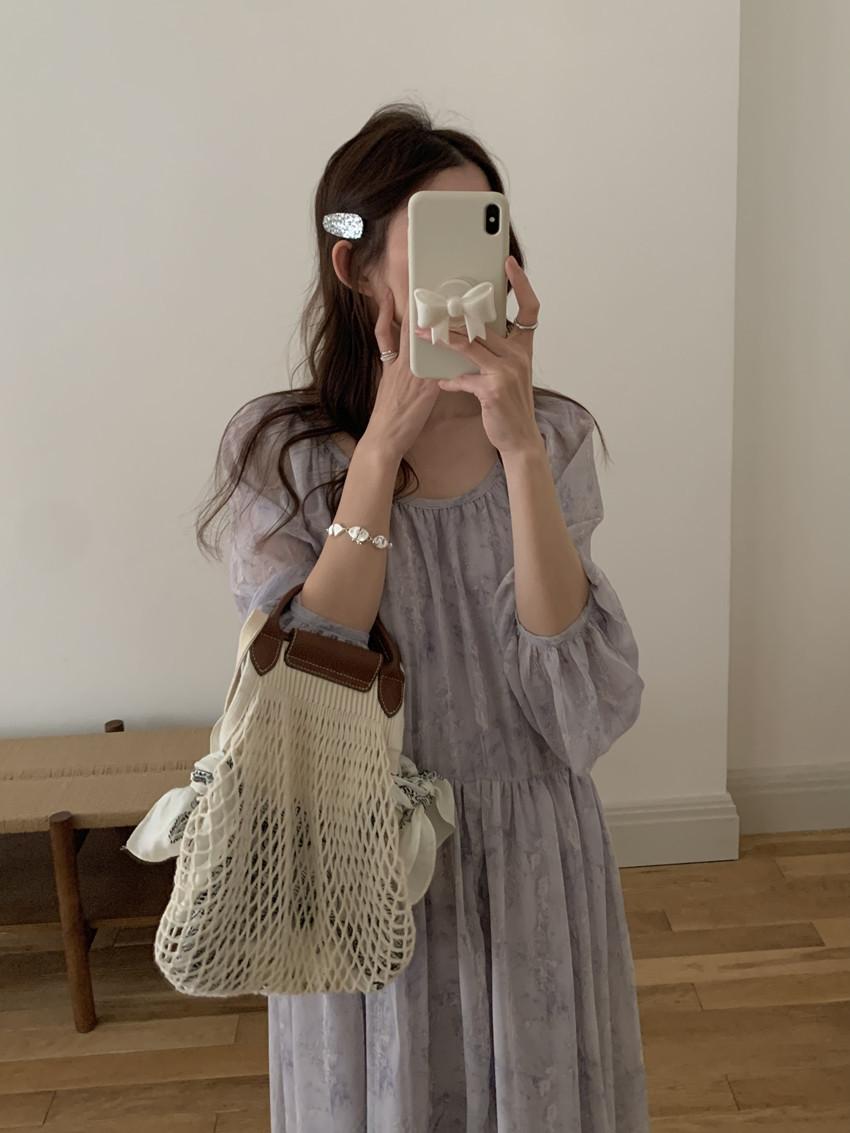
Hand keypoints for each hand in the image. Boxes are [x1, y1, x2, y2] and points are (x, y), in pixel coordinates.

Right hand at [361, 287, 440, 463]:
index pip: (385, 331)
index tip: (387, 290)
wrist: (385, 437)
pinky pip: (438, 367)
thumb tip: (398, 352)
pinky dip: (449, 355)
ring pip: (424, 344)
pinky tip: (463, 344)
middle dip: (413, 308)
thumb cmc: (387, 414)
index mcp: (390, 363)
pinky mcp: (424, 388)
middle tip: (421, 285)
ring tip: (447, 307)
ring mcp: (411, 375)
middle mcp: (400, 365)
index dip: (384, 309)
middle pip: (408, 329)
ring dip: (436, 326)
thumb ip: (391, 364)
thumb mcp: (384, 384)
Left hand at [414, 255, 543, 456]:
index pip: (530, 309)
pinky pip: (464, 378)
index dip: (523, 283)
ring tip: (424, 335)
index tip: (510, 264)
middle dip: (454, 319)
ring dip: (442, 341)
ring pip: (469, 345)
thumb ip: (492, 355)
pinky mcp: (493, 389)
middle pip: (483, 326)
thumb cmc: (510, 407)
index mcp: (523, 349)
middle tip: (432, 310)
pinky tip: (442, 384)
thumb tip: (470, 338)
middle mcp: (518, 356)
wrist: (519, 438)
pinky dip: (450, 381)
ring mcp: (507, 372)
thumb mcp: (507, 375)